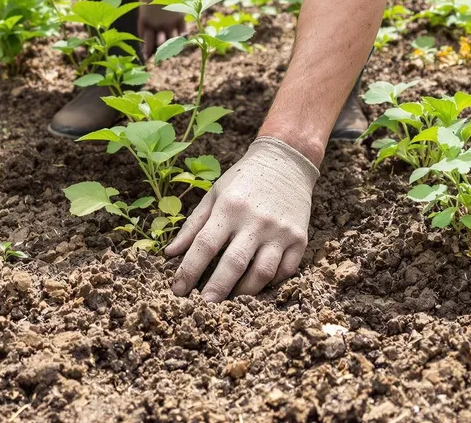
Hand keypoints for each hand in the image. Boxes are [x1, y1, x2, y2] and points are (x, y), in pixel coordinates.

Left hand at [139, 0, 185, 58]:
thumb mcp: (144, 0)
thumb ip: (148, 11)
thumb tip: (150, 11)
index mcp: (144, 21)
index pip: (145, 39)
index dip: (146, 48)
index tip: (147, 55)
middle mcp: (155, 25)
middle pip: (157, 44)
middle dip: (158, 51)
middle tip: (160, 58)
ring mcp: (168, 22)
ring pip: (171, 41)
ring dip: (172, 46)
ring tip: (174, 52)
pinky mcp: (179, 18)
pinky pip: (183, 32)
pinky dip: (184, 37)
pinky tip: (185, 40)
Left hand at [165, 137, 319, 301]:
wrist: (286, 162)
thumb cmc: (243, 180)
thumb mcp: (214, 194)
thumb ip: (193, 225)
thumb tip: (170, 254)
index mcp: (230, 208)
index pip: (204, 245)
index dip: (189, 271)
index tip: (178, 290)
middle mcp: (256, 221)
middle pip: (234, 263)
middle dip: (216, 289)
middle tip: (204, 308)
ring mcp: (280, 231)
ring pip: (262, 273)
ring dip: (244, 292)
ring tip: (231, 300)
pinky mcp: (300, 238)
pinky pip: (286, 270)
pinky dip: (271, 282)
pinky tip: (257, 285)